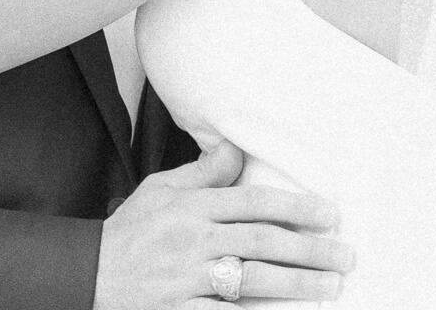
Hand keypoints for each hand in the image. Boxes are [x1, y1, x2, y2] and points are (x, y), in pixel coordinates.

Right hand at [93, 140, 353, 308]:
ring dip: (296, 285)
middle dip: (308, 249)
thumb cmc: (132, 229)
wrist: (88, 273)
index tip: (330, 213)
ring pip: (251, 281)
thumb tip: (236, 147)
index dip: (295, 206)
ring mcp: (187, 280)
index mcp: (193, 206)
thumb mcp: (163, 188)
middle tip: (346, 256)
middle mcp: (194, 240)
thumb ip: (203, 171)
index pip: (252, 202)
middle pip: (261, 242)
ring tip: (331, 288)